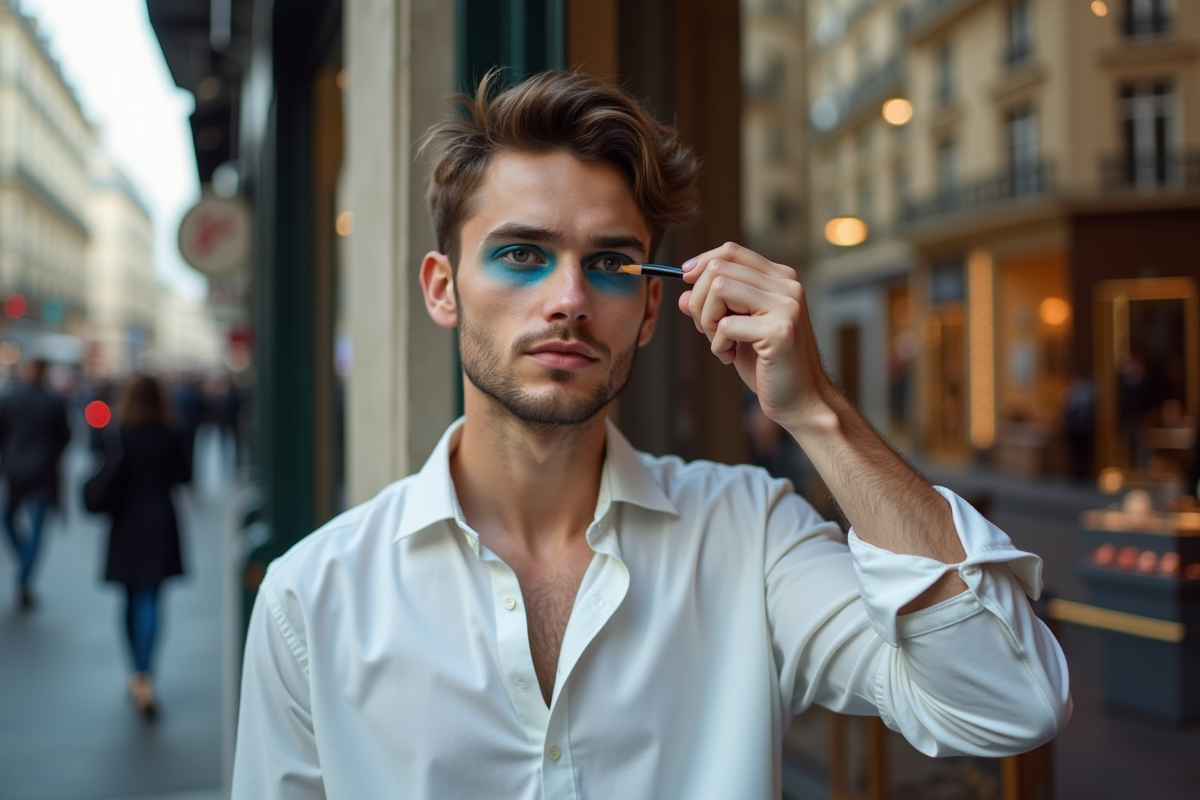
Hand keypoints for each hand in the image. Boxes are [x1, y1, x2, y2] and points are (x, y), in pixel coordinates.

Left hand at [677, 242, 832, 431]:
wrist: (799, 400)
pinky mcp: (780, 330)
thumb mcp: (734, 330)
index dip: (701, 262)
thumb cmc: (766, 365)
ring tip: (721, 345)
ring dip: (708, 321)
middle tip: (707, 330)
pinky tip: (730, 357)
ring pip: (719, 288)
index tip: (684, 279)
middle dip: (699, 300)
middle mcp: (787, 286)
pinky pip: (726, 324)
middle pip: (718, 267)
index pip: (732, 251)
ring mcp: (787, 306)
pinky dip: (717, 345)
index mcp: (781, 279)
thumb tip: (682, 295)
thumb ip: (713, 309)